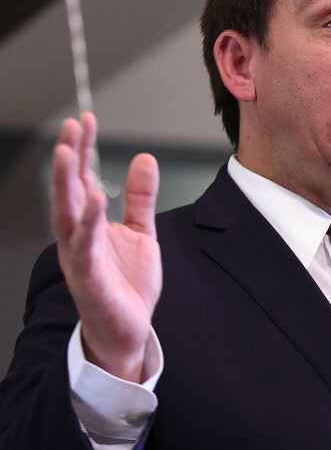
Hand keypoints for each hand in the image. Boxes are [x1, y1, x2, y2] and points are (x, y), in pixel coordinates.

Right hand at [51, 113, 161, 382]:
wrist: (128, 330)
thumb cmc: (127, 283)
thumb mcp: (141, 232)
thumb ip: (140, 197)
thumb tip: (144, 158)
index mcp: (88, 225)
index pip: (82, 180)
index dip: (82, 151)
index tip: (84, 119)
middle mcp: (78, 238)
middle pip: (69, 191)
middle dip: (68, 159)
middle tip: (70, 127)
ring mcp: (81, 258)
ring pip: (67, 216)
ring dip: (66, 184)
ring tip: (69, 153)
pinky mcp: (91, 279)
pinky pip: (86, 248)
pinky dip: (88, 224)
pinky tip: (94, 200)